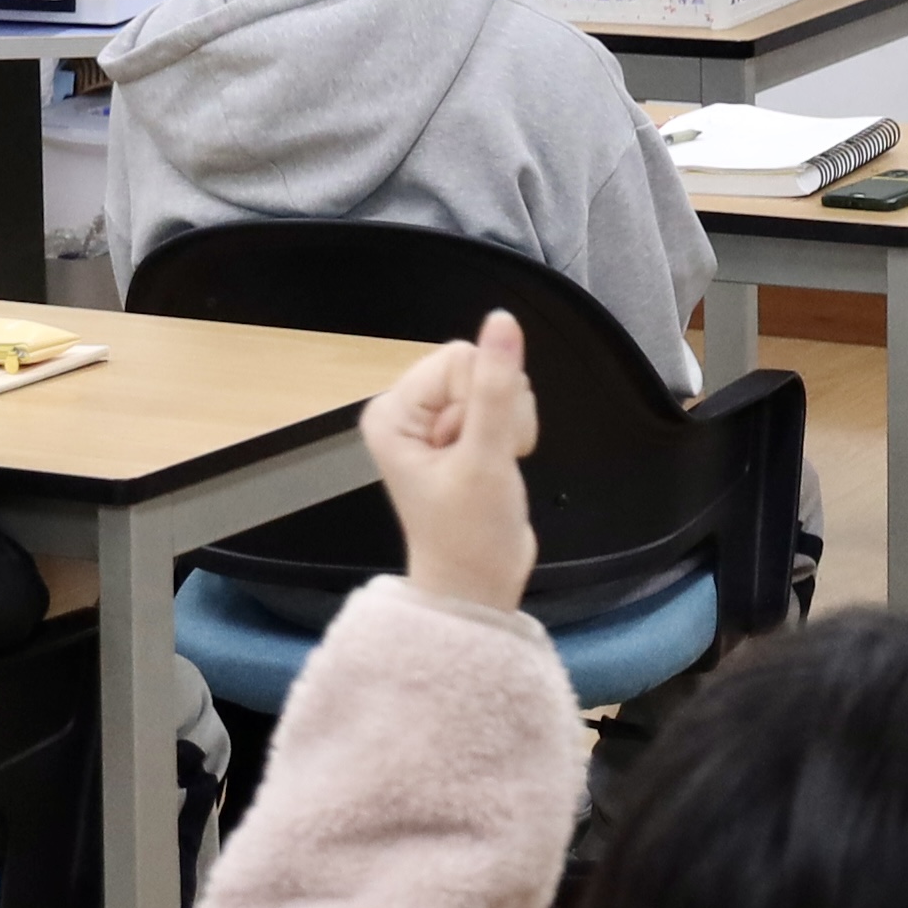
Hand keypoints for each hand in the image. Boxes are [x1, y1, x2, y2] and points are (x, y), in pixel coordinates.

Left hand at [362, 310, 540, 611]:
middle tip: (487, 462)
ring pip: (499, 385)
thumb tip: (503, 321)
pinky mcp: (463, 435)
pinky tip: (499, 467)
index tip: (479, 445)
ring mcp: (437, 423)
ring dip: (509, 426)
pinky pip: (505, 405)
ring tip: (492, 469)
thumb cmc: (470, 533)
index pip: (460, 358)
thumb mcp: (485, 457)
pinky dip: (513, 434)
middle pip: (480, 369)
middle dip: (499, 414)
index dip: (483, 399)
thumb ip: (497, 387)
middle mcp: (410, 411)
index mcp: (393, 411)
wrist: (478, 586)